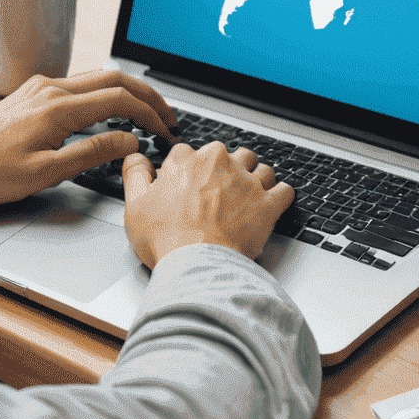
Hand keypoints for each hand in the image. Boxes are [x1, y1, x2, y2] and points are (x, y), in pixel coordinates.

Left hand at [0, 69, 177, 213]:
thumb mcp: (44, 173)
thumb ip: (91, 153)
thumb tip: (129, 141)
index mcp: (58, 107)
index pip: (120, 99)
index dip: (150, 113)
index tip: (166, 130)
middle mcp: (50, 88)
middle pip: (113, 79)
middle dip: (147, 95)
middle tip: (167, 117)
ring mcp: (40, 87)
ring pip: (96, 78)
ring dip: (126, 92)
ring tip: (145, 113)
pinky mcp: (31, 94)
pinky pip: (77, 84)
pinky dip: (103, 93)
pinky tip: (107, 110)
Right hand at [122, 142, 291, 267]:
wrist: (198, 264)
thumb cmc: (167, 238)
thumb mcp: (135, 205)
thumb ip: (134, 175)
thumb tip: (135, 158)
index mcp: (187, 160)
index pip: (189, 154)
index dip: (187, 171)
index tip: (188, 187)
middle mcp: (219, 163)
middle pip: (227, 155)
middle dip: (224, 170)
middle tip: (217, 193)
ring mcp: (246, 181)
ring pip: (258, 168)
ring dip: (255, 179)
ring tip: (248, 195)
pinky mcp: (267, 204)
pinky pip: (284, 191)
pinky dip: (280, 195)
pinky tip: (274, 202)